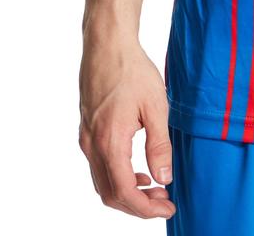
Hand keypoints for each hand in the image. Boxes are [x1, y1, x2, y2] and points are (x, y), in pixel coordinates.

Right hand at [78, 36, 175, 219]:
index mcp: (110, 142)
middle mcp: (92, 145)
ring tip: (154, 186)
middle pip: (110, 194)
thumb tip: (163, 178)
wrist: (107, 45)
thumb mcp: (156, 107)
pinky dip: (117, 177)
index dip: (146, 209)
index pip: (124, 192)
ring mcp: (86, 139)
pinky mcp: (86, 130)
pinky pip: (99, 167)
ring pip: (102, 182)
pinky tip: (137, 169)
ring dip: (127, 192)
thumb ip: (160, 145)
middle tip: (164, 200)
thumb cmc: (133, 71)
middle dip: (137, 205)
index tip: (167, 208)